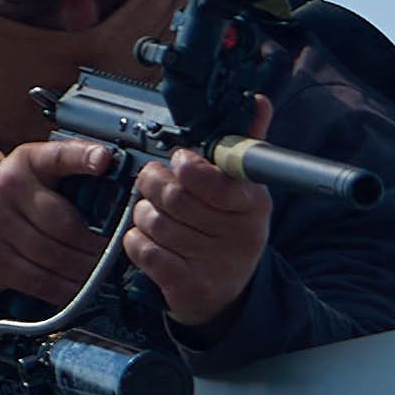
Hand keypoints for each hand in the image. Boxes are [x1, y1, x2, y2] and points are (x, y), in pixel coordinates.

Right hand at [0, 141, 125, 307]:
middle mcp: (8, 188)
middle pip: (65, 224)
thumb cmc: (15, 202)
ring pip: (55, 256)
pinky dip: (64, 289)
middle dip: (95, 245)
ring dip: (84, 271)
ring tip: (99, 274)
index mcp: (28, 162)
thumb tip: (119, 200)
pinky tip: (77, 288)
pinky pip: (39, 279)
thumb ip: (70, 179)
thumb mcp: (36, 177)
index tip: (104, 160)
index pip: (58, 156)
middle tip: (113, 255)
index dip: (83, 156)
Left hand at [122, 115, 276, 331]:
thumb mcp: (244, 190)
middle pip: (176, 198)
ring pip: (155, 222)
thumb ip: (245, 144)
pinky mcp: (189, 287)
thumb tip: (258, 100)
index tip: (180, 162)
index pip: (215, 181)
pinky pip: (145, 250)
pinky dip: (136, 240)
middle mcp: (240, 236)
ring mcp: (215, 265)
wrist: (227, 294)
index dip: (188, 167)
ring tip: (151, 211)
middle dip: (154, 183)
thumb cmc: (229, 230)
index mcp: (254, 205)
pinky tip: (147, 237)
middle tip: (152, 179)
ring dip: (142, 212)